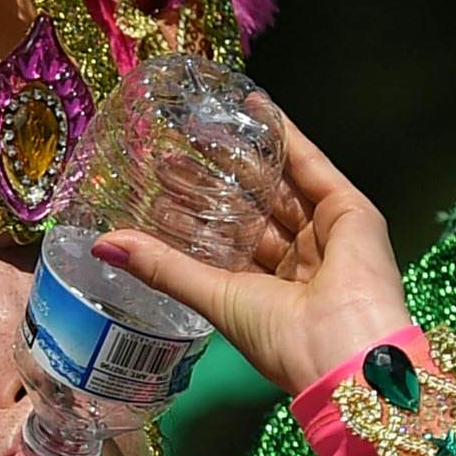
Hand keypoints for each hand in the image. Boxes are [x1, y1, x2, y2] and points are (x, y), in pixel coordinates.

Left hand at [92, 98, 411, 402]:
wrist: (343, 347)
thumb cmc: (282, 339)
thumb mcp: (213, 296)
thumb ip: (163, 267)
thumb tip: (103, 246)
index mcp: (269, 294)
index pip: (226, 246)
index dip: (193, 222)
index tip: (158, 197)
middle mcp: (299, 263)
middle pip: (251, 212)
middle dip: (212, 186)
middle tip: (168, 161)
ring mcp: (326, 235)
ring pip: (278, 187)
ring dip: (241, 158)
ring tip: (198, 131)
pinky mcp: (351, 211)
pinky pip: (313, 166)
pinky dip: (287, 136)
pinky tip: (257, 108)